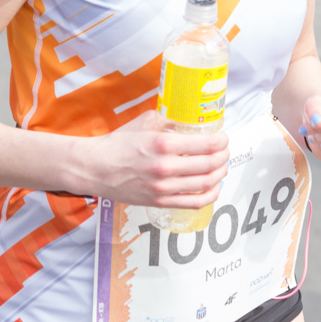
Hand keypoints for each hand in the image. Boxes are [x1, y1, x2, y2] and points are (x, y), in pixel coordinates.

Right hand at [81, 111, 229, 207]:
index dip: (222, 141)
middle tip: (225, 151)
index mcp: (163, 144)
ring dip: (220, 174)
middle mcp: (166, 167)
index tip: (223, 138)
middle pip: (209, 164)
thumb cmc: (118, 144)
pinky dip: (210, 196)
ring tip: (221, 167)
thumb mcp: (144, 122)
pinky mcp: (159, 202)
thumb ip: (167, 120)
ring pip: (205, 184)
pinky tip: (214, 188)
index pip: (206, 144)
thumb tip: (185, 119)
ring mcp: (163, 187)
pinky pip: (193, 202)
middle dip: (224, 156)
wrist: (95, 168)